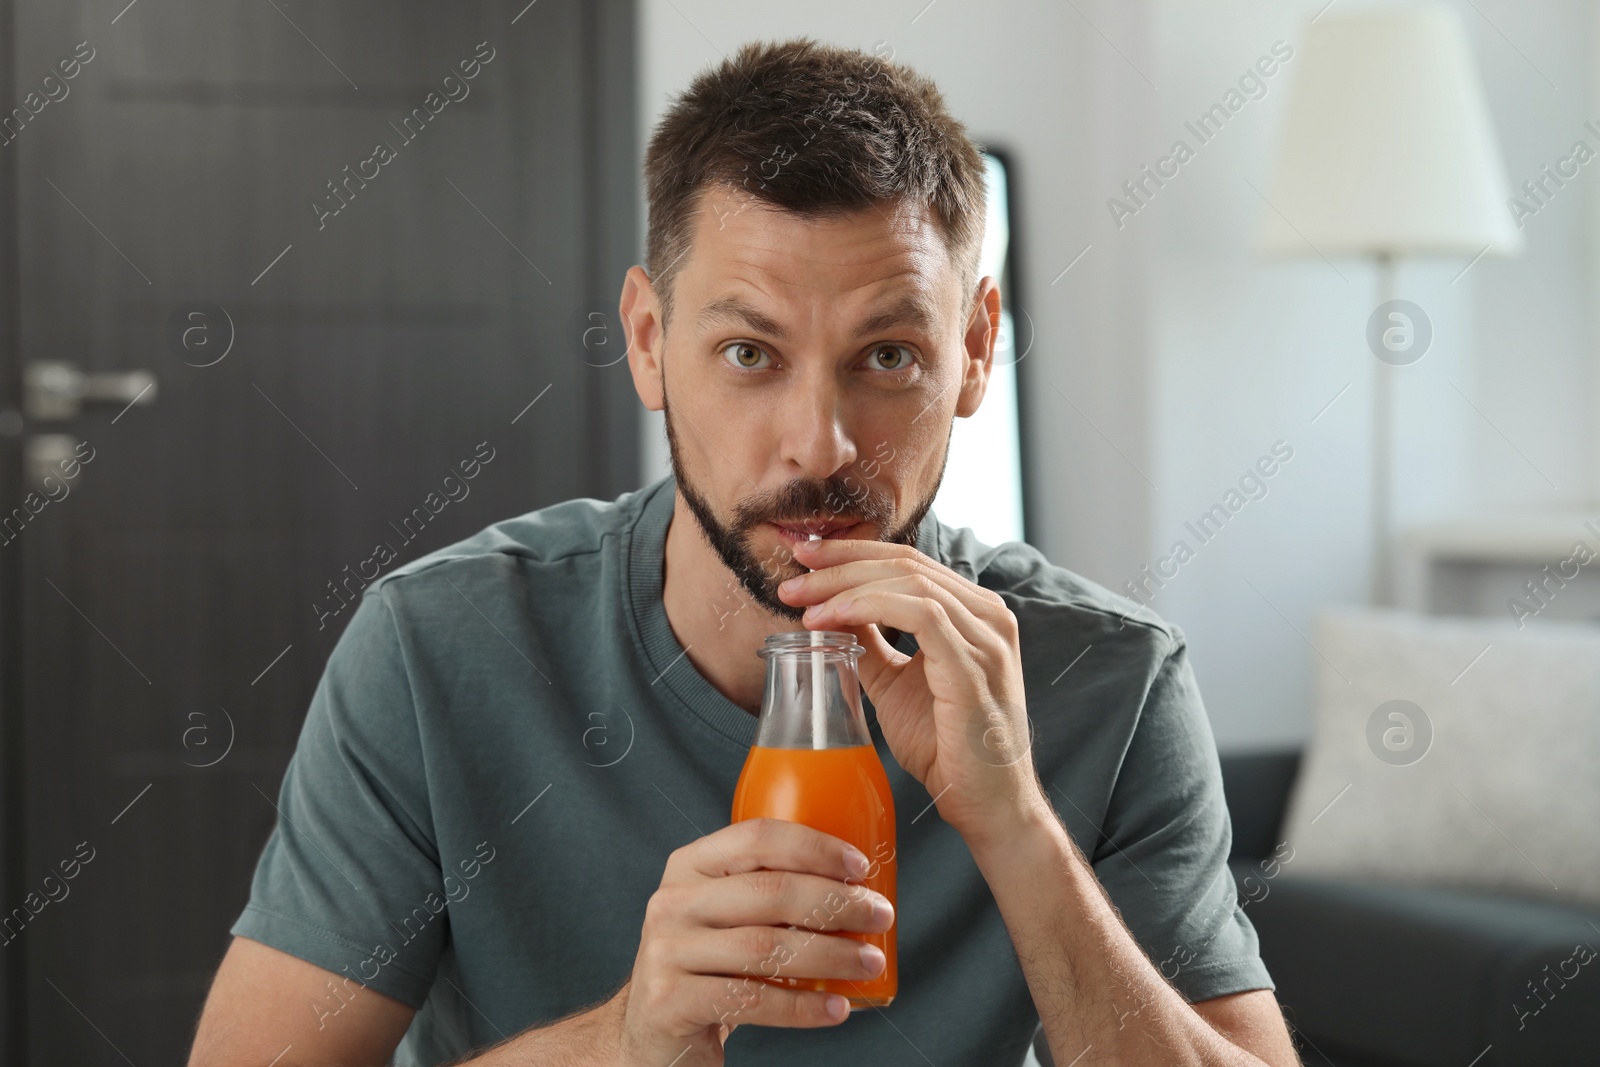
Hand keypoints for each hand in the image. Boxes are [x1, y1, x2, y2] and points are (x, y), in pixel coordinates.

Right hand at [613, 817, 894, 1066]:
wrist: (652, 1031)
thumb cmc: (709, 965)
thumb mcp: (725, 914)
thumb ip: (768, 892)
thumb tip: (858, 886)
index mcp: (690, 865)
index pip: (757, 838)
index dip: (814, 847)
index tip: (860, 867)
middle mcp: (672, 902)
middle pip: (770, 892)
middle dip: (836, 902)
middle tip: (878, 916)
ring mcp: (667, 952)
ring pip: (765, 948)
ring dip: (830, 956)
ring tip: (868, 963)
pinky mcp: (671, 1001)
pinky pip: (753, 1001)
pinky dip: (803, 1007)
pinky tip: (836, 1008)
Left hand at [778, 537, 1043, 842]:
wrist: (985, 805)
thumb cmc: (948, 749)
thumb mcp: (895, 685)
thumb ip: (870, 645)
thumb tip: (831, 614)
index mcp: (974, 613)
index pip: (908, 561)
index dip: (852, 554)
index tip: (803, 558)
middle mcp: (987, 615)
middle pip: (905, 562)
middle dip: (840, 563)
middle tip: (791, 575)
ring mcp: (986, 637)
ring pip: (908, 581)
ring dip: (845, 585)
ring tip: (802, 603)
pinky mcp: (973, 665)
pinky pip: (918, 615)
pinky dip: (868, 607)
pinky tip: (831, 618)